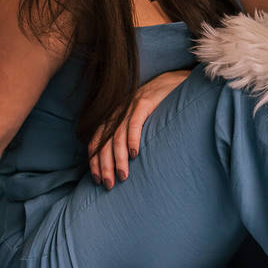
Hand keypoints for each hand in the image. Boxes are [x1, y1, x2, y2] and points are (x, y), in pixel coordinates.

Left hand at [89, 68, 191, 188]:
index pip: (96, 142)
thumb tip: (120, 163)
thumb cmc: (157, 108)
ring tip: (123, 175)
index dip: (94, 162)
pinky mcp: (144, 102)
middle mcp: (117, 112)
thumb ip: (126, 136)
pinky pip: (135, 123)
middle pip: (104, 142)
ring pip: (117, 136)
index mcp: (112, 118)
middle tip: (109, 185)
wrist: (174, 82)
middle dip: (105, 166)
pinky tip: (134, 154)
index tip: (97, 180)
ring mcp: (130, 106)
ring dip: (118, 159)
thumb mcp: (138, 122)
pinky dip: (132, 139)